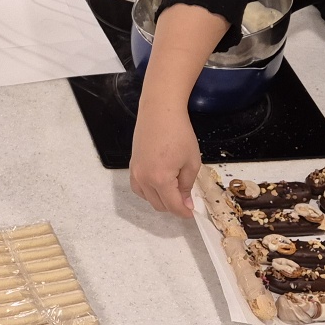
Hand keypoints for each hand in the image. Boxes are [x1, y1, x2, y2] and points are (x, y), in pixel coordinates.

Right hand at [129, 99, 201, 217]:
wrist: (160, 112)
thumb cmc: (180, 134)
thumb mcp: (191, 162)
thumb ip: (187, 185)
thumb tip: (186, 203)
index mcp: (160, 179)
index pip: (173, 206)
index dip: (184, 212)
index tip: (193, 212)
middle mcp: (144, 179)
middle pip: (159, 205)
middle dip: (174, 206)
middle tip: (186, 198)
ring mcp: (135, 173)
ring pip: (148, 199)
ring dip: (161, 200)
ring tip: (174, 190)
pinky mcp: (132, 166)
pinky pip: (138, 188)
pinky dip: (149, 192)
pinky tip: (159, 184)